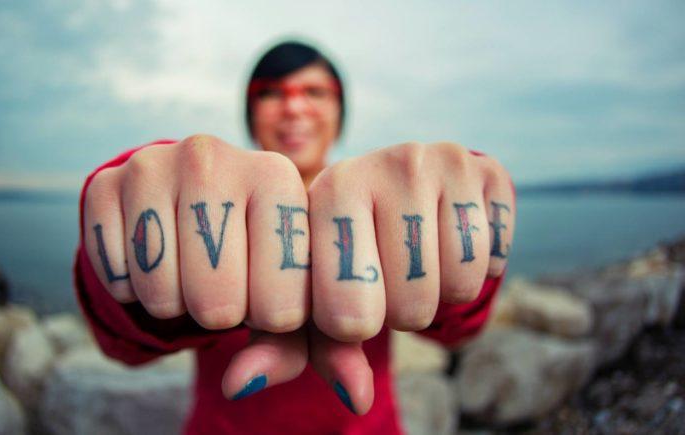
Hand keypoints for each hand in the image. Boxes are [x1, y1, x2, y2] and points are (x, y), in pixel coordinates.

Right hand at [83, 134, 310, 329]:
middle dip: (222, 314)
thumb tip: (240, 383)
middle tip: (226, 283)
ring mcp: (153, 164)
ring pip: (161, 294)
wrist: (198, 200)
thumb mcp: (290, 294)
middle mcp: (213, 158)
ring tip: (190, 270)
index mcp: (277, 177)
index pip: (282, 305)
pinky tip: (151, 258)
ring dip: (176, 303)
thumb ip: (292, 349)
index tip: (271, 291)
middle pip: (218, 303)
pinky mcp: (104, 182)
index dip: (272, 319)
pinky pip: (115, 278)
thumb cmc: (256, 255)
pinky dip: (131, 288)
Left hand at [222, 142, 514, 413]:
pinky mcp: (486, 169)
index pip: (348, 313)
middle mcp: (385, 163)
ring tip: (417, 263)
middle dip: (398, 313)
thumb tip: (243, 386)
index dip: (351, 325)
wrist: (404, 199)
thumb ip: (279, 345)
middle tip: (387, 281)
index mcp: (330, 190)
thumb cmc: (346, 260)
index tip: (344, 301)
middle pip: (409, 307)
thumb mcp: (310, 299)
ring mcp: (440, 161)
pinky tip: (450, 245)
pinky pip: (493, 260)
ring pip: (456, 287)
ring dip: (439, 294)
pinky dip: (478, 270)